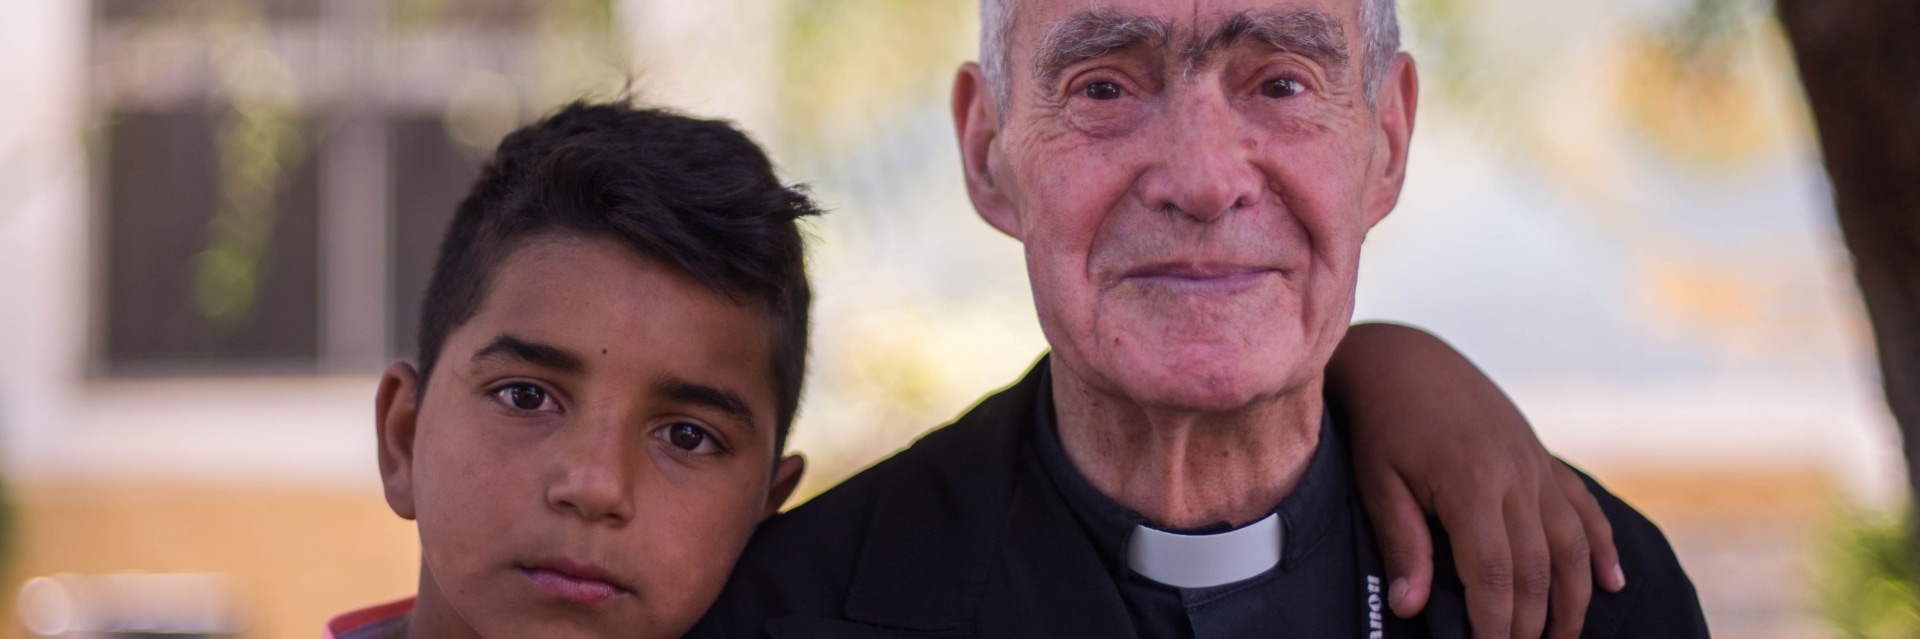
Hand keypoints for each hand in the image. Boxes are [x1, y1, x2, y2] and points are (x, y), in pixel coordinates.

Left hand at [1328, 323, 1624, 638]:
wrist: (1406, 359)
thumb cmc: (1382, 424)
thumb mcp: (1378, 483)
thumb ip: (1403, 545)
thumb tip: (1410, 608)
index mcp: (1471, 482)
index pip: (1492, 573)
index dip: (1493, 621)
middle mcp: (1516, 475)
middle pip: (1536, 567)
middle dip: (1531, 622)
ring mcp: (1536, 465)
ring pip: (1570, 543)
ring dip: (1572, 597)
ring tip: (1563, 638)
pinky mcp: (1542, 457)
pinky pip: (1582, 507)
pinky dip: (1601, 547)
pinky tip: (1612, 582)